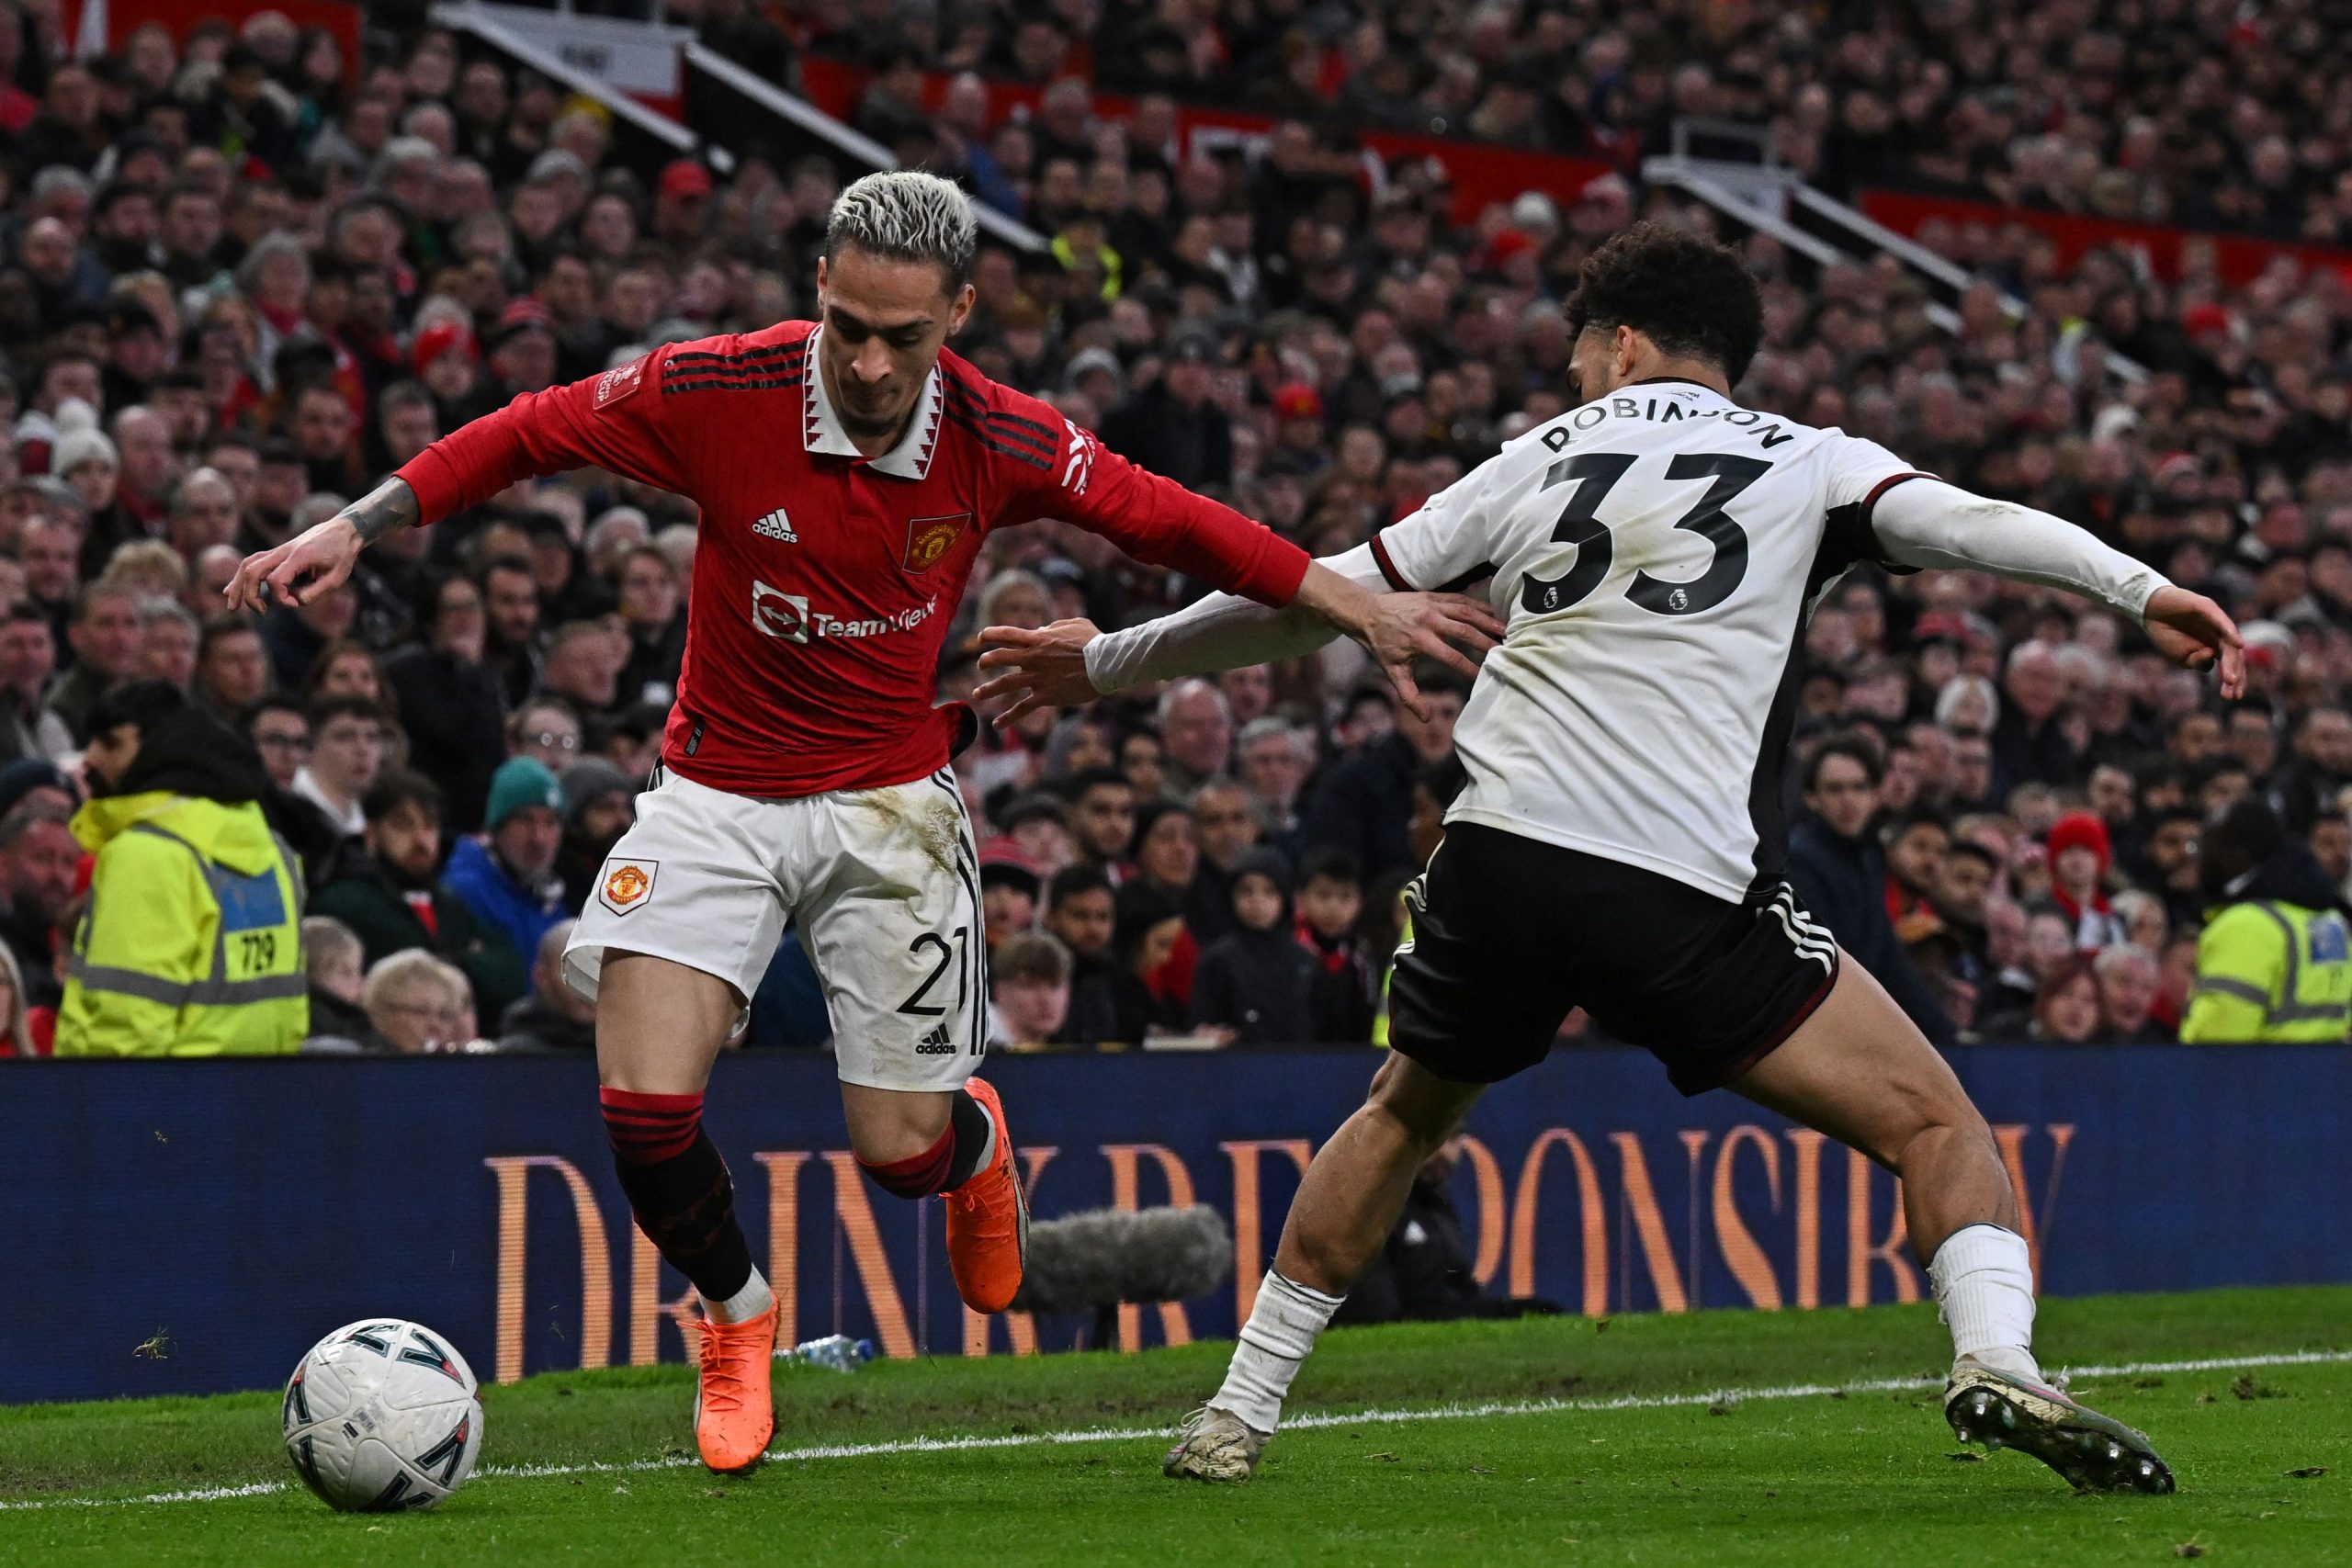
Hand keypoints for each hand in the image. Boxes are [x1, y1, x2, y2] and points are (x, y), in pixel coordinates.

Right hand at [224, 515, 361, 612]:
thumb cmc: (342, 554)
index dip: (282, 598)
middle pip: (253, 570)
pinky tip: (231, 590)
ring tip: (232, 606)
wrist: (344, 530)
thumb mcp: (337, 578)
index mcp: (298, 556)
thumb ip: (314, 593)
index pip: (275, 580)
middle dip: (248, 594)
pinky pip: (254, 562)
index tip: (297, 603)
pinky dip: (241, 576)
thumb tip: (295, 602)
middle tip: (260, 613)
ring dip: (237, 585)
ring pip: (248, 564)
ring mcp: (279, 550)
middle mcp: (283, 551)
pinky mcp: (279, 552)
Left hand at [974, 618, 1102, 725]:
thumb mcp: (1074, 624)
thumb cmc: (1094, 641)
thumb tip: (1041, 629)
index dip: (990, 635)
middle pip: (999, 658)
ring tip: (977, 695)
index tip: (981, 638)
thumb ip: (1054, 626)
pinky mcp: (1046, 696)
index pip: (1006, 634)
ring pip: (1005, 684)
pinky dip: (1009, 717)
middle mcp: (1033, 658)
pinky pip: (1023, 708)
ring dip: (988, 690)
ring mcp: (1038, 678)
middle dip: (986, 661)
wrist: (1106, 664)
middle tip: (981, 665)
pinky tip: (997, 724)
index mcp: (1038, 639)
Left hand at [1290, 563, 1504, 719]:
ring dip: (1487, 621)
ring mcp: (1432, 606)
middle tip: (1505, 651)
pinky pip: (1461, 600)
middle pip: (1464, 631)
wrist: (1367, 612)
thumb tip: (1426, 718)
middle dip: (1486, 642)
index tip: (1485, 676)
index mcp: (1419, 641)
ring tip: (1506, 630)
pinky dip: (1478, 606)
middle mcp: (1429, 621)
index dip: (1469, 668)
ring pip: (1466, 612)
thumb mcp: (1392, 672)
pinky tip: (1493, 613)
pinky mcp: (1435, 596)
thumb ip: (1410, 696)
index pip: (1451, 657)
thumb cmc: (1381, 645)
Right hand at [2142, 585, 2245, 698]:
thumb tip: (2213, 658)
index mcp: (2213, 647)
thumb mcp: (2180, 656)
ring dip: (2232, 662)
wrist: (2150, 610)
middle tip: (2229, 692)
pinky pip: (2222, 623)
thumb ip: (2197, 661)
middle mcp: (2219, 635)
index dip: (2232, 681)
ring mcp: (2215, 622)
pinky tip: (2237, 645)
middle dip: (2233, 675)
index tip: (2231, 697)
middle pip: (2233, 657)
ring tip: (2230, 679)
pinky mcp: (2208, 609)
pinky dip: (2231, 633)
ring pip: (2230, 644)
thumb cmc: (2165, 633)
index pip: (2229, 665)